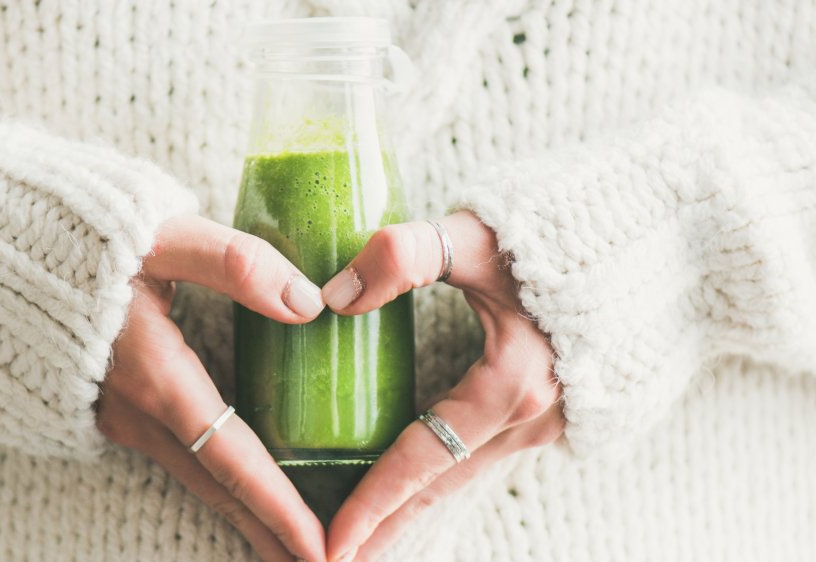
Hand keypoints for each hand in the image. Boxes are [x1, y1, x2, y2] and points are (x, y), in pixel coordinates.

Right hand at [97, 215, 326, 561]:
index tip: (320, 549)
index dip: (278, 508)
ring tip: (288, 547)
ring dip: (245, 516)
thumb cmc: (78, 239)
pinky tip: (237, 494)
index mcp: (157, 376)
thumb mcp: (160, 237)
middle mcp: (136, 413)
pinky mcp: (109, 409)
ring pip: (195, 479)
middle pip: (217, 489)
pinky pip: (174, 461)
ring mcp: (118, 417)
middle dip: (270, 534)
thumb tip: (308, 303)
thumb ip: (235, 264)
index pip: (231, 460)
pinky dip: (215, 488)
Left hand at [322, 211, 563, 561]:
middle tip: (339, 561)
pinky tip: (425, 481)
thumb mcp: (481, 234)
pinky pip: (489, 456)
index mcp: (512, 384)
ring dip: (417, 506)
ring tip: (373, 535)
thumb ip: (403, 256)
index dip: (372, 502)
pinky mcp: (563, 409)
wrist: (670, 237)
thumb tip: (334, 296)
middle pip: (442, 486)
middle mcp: (535, 417)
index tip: (328, 543)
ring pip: (467, 474)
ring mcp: (554, 418)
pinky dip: (448, 478)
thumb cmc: (573, 229)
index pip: (421, 458)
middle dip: (389, 527)